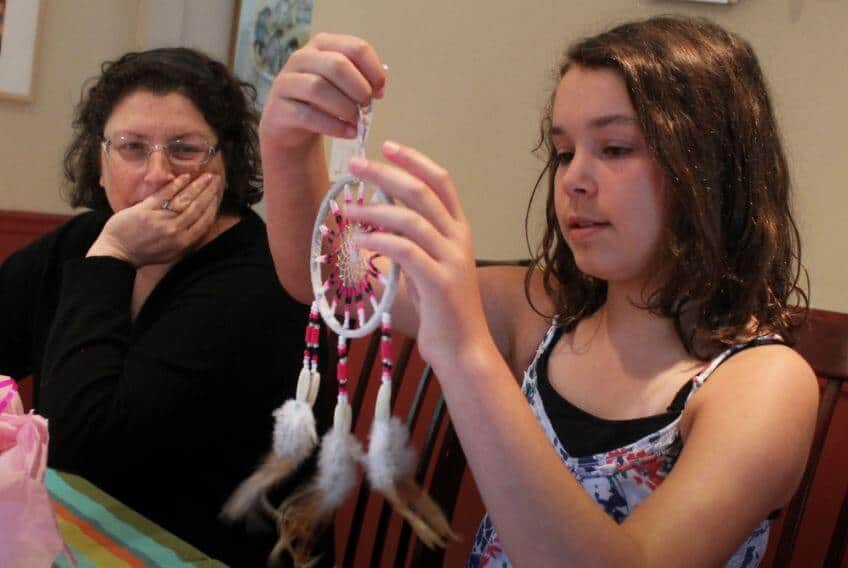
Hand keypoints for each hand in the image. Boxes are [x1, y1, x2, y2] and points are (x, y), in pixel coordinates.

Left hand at [87, 172, 222, 266]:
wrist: (118, 252)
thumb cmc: (145, 253)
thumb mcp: (172, 253)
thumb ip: (187, 240)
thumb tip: (203, 223)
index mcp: (183, 242)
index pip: (205, 220)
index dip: (214, 205)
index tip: (218, 194)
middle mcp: (175, 231)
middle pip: (197, 207)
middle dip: (209, 191)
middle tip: (217, 179)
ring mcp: (160, 219)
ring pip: (185, 199)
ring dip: (198, 186)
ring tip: (206, 176)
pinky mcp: (146, 209)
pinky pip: (165, 194)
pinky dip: (177, 184)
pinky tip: (186, 177)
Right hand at [259, 33, 386, 154]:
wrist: (290, 126)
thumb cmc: (323, 102)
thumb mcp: (343, 86)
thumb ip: (361, 81)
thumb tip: (378, 89)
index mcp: (322, 45)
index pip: (355, 48)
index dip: (373, 70)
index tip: (380, 91)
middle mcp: (301, 58)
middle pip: (336, 64)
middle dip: (358, 88)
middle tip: (366, 105)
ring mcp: (286, 82)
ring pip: (318, 87)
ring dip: (345, 107)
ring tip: (357, 121)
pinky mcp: (278, 109)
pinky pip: (307, 115)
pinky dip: (333, 126)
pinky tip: (348, 133)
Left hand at [344, 142, 493, 368]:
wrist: (463, 348)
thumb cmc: (442, 310)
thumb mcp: (428, 267)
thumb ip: (412, 242)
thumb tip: (376, 221)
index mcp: (459, 230)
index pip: (441, 181)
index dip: (414, 160)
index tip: (387, 146)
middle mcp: (459, 238)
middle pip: (422, 192)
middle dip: (386, 174)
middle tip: (356, 165)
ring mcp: (452, 259)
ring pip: (412, 219)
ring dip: (374, 210)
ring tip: (346, 210)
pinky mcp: (440, 282)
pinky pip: (405, 251)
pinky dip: (379, 242)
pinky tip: (359, 241)